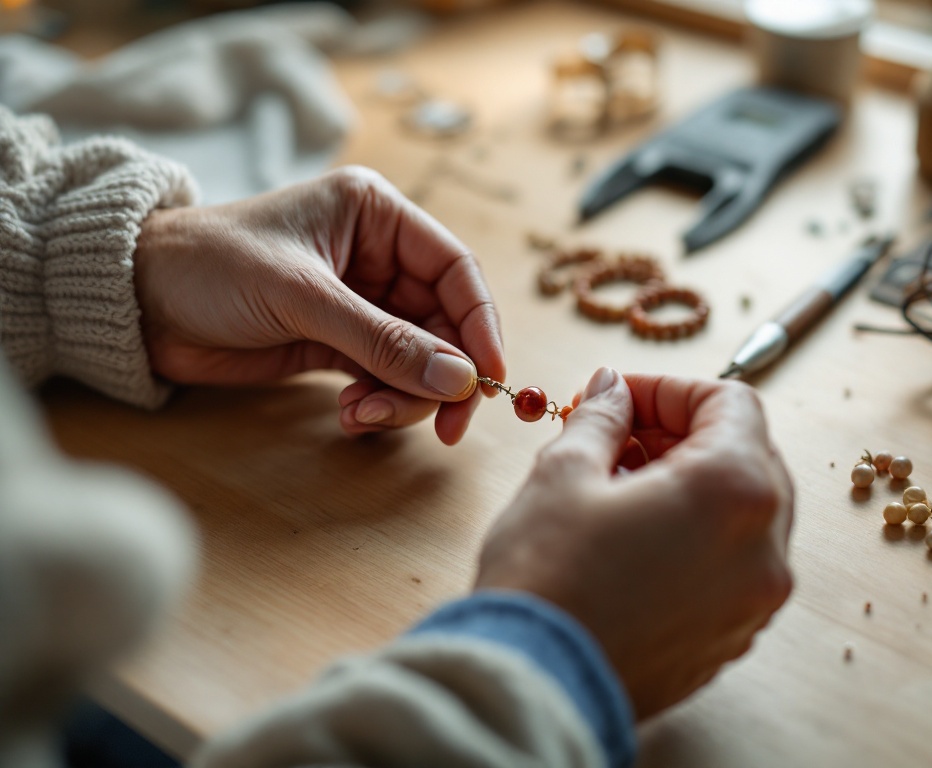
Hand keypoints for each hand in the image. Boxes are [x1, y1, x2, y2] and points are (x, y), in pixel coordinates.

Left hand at [133, 166, 504, 444]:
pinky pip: (383, 378)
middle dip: (442, 376)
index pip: (455, 270)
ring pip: (417, 360)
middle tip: (444, 426)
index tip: (490, 379)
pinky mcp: (337, 344)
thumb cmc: (212, 266)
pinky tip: (349, 414)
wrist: (136, 302)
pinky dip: (378, 403)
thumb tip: (459, 380)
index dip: (480, 325)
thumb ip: (382, 340)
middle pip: (444, 324)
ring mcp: (359, 304)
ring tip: (361, 415)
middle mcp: (377, 258)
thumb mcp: (302, 296)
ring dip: (403, 396)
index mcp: (377, 216)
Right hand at [475, 368, 792, 718]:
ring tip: (618, 488)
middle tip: (617, 437)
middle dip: (681, 434)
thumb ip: (602, 416)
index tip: (622, 397)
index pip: (732, 402)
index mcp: (734, 492)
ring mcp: (754, 600)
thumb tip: (613, 388)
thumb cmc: (546, 578)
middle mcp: (765, 548)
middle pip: (746, 454)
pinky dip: (695, 534)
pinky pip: (731, 563)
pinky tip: (633, 537)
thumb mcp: (564, 473)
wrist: (535, 685)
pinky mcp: (732, 636)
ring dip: (689, 483)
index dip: (671, 389)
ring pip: (741, 511)